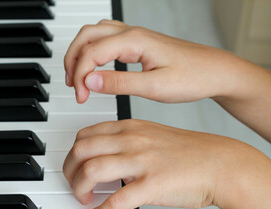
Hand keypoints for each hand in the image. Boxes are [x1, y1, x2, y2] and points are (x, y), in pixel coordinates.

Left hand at [63, 119, 250, 208]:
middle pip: (81, 150)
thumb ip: (126, 141)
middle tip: (74, 183)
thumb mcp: (151, 134)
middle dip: (69, 170)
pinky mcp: (151, 185)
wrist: (220, 163)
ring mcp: (141, 161)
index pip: (86, 135)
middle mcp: (131, 140)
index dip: (73, 153)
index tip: (74, 165)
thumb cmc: (187, 151)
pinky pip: (116, 201)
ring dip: (79, 188)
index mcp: (130, 127)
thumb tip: (104, 156)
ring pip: (92, 170)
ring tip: (84, 198)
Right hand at [64, 20, 270, 141]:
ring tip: (77, 78)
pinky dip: (92, 51)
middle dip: (73, 61)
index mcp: (134, 41)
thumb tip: (89, 81)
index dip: (80, 75)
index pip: (91, 53)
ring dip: (80, 53)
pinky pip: (105, 38)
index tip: (80, 96)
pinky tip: (94, 66)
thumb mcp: (154, 86)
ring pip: (93, 34)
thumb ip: (119, 83)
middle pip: (86, 36)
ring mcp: (134, 35)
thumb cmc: (192, 77)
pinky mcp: (137, 43)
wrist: (215, 72)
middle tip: (73, 87)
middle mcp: (131, 33)